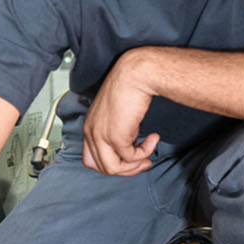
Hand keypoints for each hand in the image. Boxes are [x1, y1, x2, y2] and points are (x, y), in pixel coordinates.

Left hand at [81, 50, 159, 175]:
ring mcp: (101, 135)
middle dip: (127, 169)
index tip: (128, 159)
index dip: (111, 164)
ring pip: (113, 168)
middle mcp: (91, 132)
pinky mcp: (115, 136)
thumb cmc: (129, 88)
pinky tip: (154, 138)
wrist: (136, 74)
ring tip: (149, 155)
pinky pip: (130, 157)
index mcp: (89, 126)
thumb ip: (117, 132)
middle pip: (103, 167)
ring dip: (135, 165)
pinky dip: (145, 152)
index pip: (91, 160)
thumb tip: (129, 149)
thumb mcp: (118, 114)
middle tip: (145, 161)